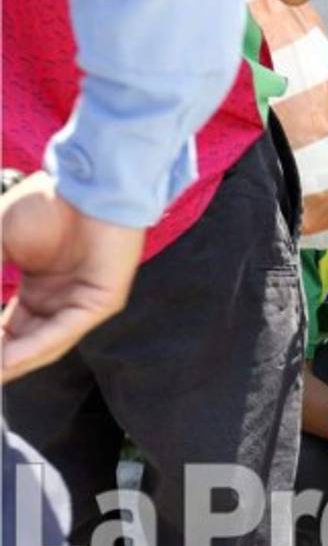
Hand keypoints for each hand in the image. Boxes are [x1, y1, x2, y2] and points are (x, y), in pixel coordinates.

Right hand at [0, 172, 143, 382]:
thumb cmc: (45, 205)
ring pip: (41, 344)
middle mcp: (58, 303)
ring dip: (10, 362)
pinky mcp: (101, 303)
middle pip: (20, 342)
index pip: (3, 328)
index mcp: (36, 291)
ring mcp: (80, 305)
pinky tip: (10, 361)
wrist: (88, 184)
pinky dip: (35, 347)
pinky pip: (63, 332)